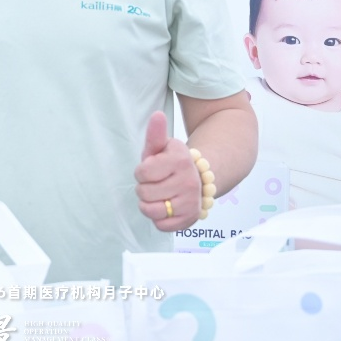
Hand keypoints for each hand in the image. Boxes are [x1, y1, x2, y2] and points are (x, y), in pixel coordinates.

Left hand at [134, 111, 202, 230]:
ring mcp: (191, 202)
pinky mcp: (190, 218)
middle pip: (143, 193)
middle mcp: (188, 182)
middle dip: (144, 188)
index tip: (152, 169)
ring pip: (151, 210)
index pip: (141, 173)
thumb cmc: (172, 162)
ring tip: (159, 195)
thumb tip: (157, 115)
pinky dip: (159, 218)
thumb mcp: (163, 146)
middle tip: (156, 183)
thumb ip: (156, 133)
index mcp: (180, 160)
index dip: (142, 172)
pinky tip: (166, 206)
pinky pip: (161, 225)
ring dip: (149, 204)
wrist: (199, 178)